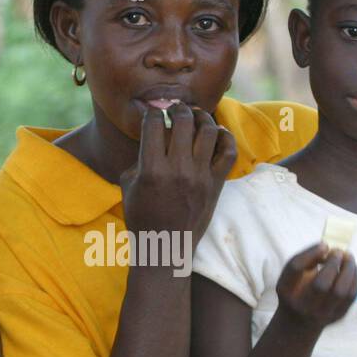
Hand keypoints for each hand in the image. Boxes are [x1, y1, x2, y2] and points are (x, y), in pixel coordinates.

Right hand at [120, 102, 236, 245]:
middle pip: (183, 120)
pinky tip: (216, 134)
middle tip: (175, 108)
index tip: (153, 112)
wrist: (165, 248)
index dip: (152, 112)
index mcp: (152, 169)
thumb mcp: (128, 185)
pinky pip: (228, 152)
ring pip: (209, 130)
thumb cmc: (141, 217)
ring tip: (196, 116)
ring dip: (202, 117)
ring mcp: (200, 177)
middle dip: (178, 108)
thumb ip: (139, 157)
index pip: (154, 123)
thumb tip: (153, 134)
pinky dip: (225, 138)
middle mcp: (178, 170)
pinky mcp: (216, 185)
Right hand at [275, 243, 356, 331]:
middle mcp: (303, 305)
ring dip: (348, 269)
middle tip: (338, 251)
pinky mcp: (338, 316)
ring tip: (348, 257)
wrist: (299, 323)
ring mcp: (322, 314)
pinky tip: (352, 268)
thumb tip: (327, 248)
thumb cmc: (296, 291)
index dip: (310, 254)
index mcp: (287, 291)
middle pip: (320, 285)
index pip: (295, 270)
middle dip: (333, 264)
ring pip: (341, 292)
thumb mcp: (291, 276)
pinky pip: (351, 296)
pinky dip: (354, 278)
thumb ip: (304, 260)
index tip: (324, 245)